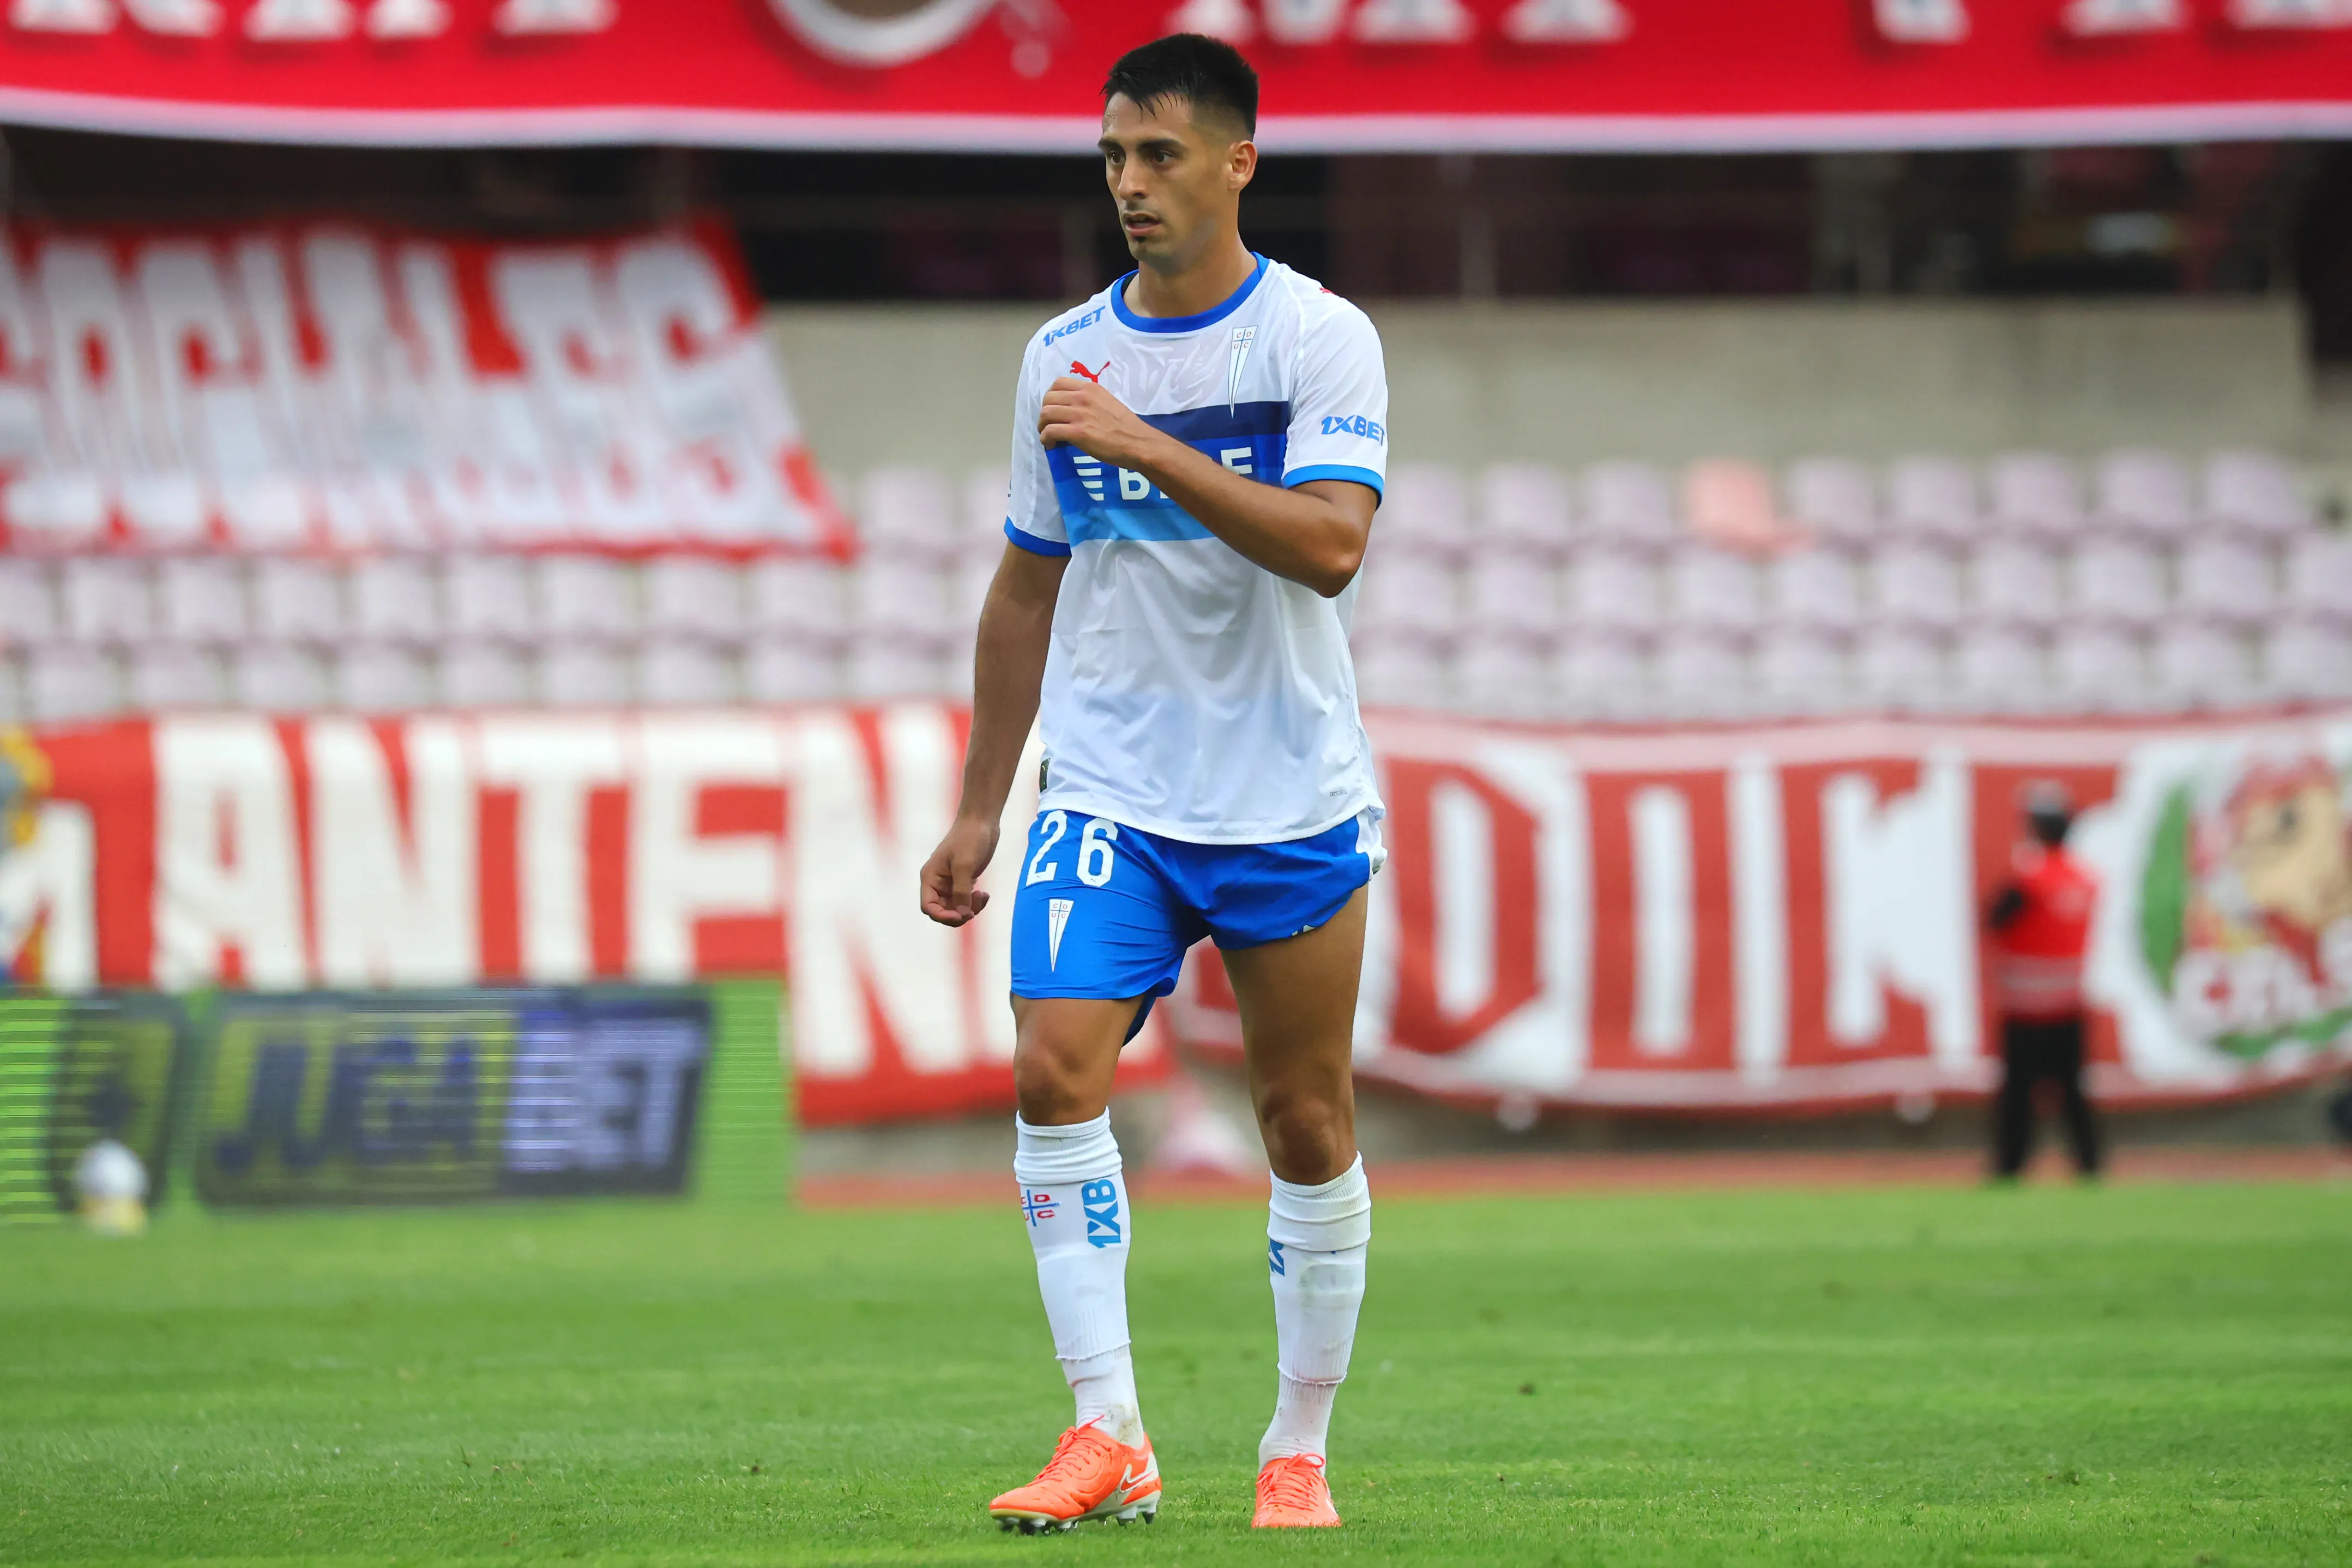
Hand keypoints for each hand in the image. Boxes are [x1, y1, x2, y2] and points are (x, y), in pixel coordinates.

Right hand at [920, 814, 1001, 927]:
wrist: (981, 821)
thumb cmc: (969, 838)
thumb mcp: (964, 865)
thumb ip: (961, 891)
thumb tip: (963, 914)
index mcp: (930, 877)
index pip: (928, 906)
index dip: (942, 916)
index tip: (961, 916)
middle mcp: (937, 882)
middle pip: (942, 910)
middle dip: (958, 914)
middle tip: (974, 910)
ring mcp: (950, 882)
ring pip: (955, 907)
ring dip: (969, 908)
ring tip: (983, 897)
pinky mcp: (963, 880)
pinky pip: (965, 900)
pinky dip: (974, 902)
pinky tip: (984, 894)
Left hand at [1039, 377, 1166, 469]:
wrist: (1138, 442)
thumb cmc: (1126, 426)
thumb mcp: (1107, 402)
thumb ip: (1090, 401)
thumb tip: (1074, 410)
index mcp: (1090, 388)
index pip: (1058, 383)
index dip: (1051, 397)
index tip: (1054, 408)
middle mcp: (1082, 397)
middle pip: (1048, 398)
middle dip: (1044, 412)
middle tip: (1049, 424)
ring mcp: (1079, 414)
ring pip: (1046, 414)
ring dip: (1043, 426)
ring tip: (1047, 435)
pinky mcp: (1077, 432)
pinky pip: (1050, 431)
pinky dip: (1046, 438)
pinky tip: (1051, 444)